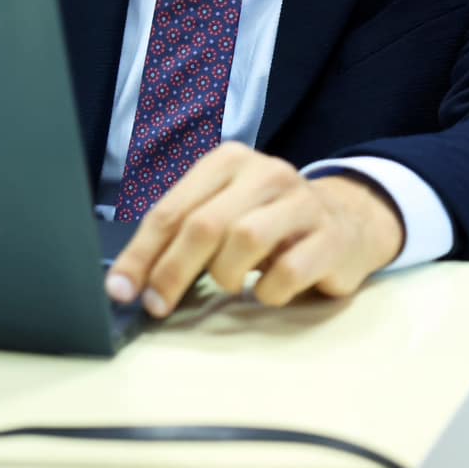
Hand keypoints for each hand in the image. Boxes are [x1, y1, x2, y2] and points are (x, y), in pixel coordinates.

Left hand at [103, 142, 405, 315]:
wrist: (348, 221)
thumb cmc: (268, 222)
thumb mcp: (223, 213)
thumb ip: (181, 236)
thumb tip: (129, 280)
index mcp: (227, 162)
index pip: (171, 209)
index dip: (142, 253)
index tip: (120, 289)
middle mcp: (264, 173)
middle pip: (204, 225)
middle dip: (172, 271)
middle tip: (157, 305)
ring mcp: (302, 203)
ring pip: (245, 239)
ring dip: (225, 275)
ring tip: (229, 282)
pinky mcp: (331, 238)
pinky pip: (288, 272)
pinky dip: (268, 291)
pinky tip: (268, 290)